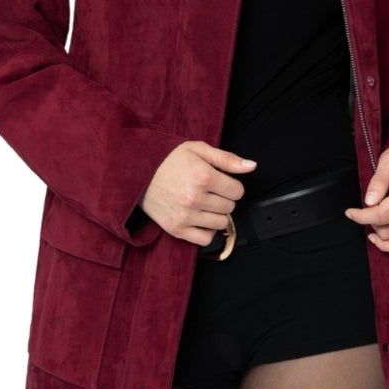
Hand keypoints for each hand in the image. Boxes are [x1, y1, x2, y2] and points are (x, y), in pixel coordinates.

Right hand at [142, 142, 256, 247]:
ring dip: (216, 214)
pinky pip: (205, 239)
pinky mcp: (176, 229)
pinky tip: (200, 218)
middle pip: (230, 207)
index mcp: (203, 176)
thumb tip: (252, 167)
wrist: (137, 172)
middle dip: (223, 198)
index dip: (232, 186)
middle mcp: (195, 198)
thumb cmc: (168, 159)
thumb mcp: (198, 149)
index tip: (220, 182)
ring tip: (203, 204)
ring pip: (220, 223)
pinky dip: (207, 231)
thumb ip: (227, 159)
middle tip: (208, 191)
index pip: (237, 191)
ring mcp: (185, 216)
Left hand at [346, 146, 388, 252]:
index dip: (362, 216)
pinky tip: (377, 237)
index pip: (382, 214)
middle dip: (369, 218)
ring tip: (377, 210)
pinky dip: (388, 245)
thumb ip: (379, 181)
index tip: (349, 212)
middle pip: (384, 226)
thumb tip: (369, 202)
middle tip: (367, 205)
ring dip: (377, 227)